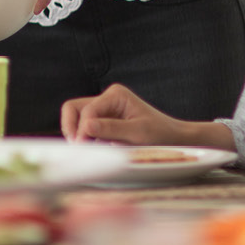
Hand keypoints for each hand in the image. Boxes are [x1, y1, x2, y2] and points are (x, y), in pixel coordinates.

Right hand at [60, 84, 179, 144]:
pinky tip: (93, 148)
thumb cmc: (160, 133)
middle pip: (73, 108)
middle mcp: (106, 98)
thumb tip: (85, 127)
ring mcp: (103, 109)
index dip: (82, 130)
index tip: (83, 148)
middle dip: (71, 127)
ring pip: (75, 117)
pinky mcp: (102, 121)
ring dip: (76, 133)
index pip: (87, 111)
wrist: (173, 138)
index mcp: (115, 95)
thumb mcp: (138, 133)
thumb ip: (112, 129)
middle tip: (78, 147)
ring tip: (86, 149)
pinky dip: (83, 138)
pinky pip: (83, 127)